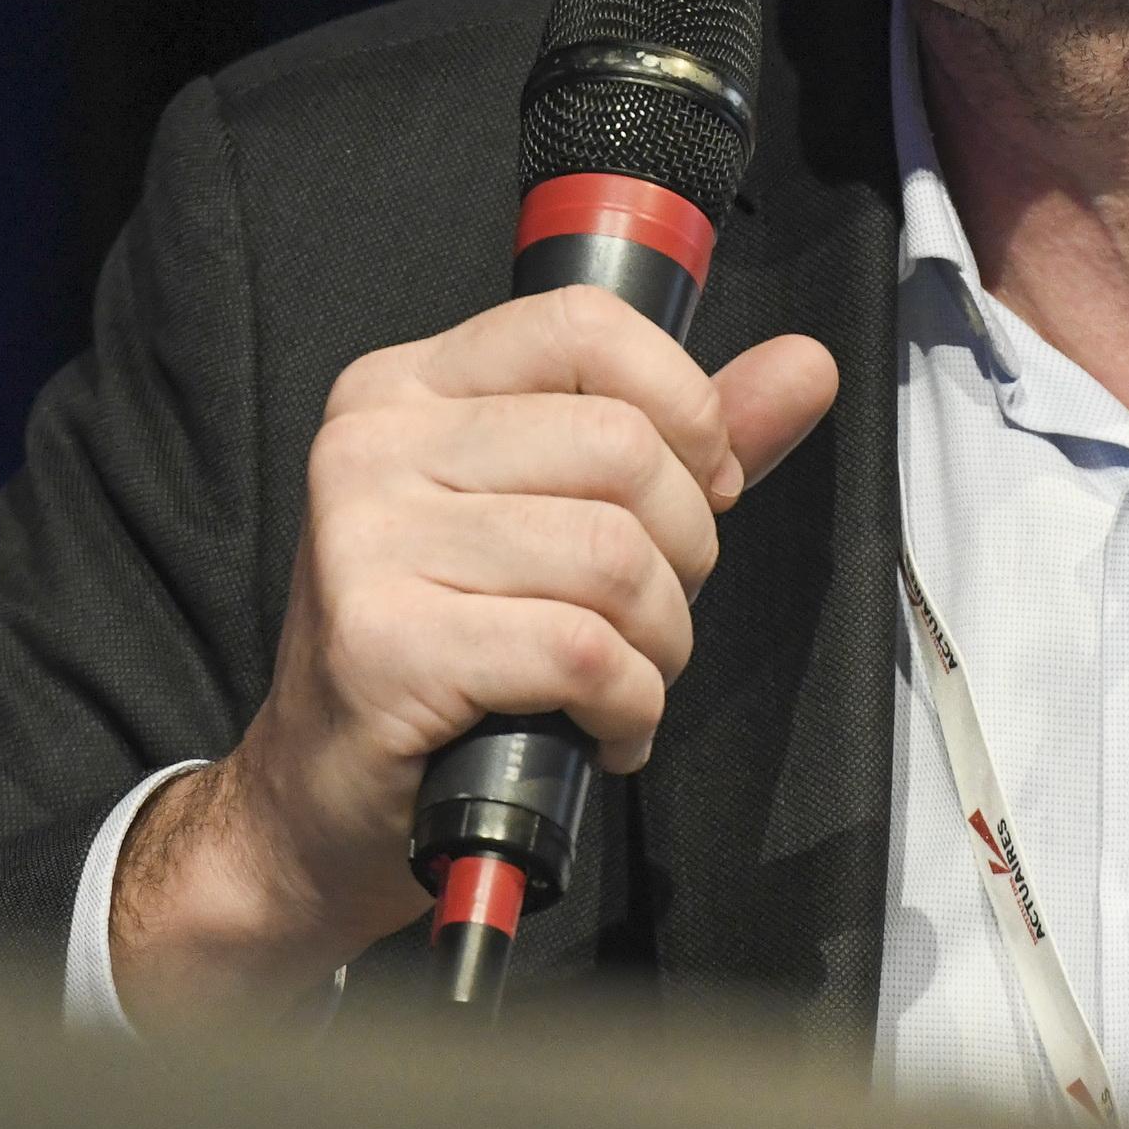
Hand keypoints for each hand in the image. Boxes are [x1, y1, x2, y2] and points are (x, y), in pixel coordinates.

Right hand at [107, 287, 840, 1006]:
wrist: (322, 803)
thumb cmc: (449, 652)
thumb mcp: (557, 516)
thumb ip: (683, 440)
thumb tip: (806, 367)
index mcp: (408, 386)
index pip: (586, 325)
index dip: (683, 406)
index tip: (698, 486)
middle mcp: (373, 444)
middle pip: (622, 449)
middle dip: (684, 551)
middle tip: (650, 615)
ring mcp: (366, 542)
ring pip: (613, 558)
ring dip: (660, 643)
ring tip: (626, 679)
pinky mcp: (382, 644)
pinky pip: (582, 653)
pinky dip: (628, 707)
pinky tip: (604, 731)